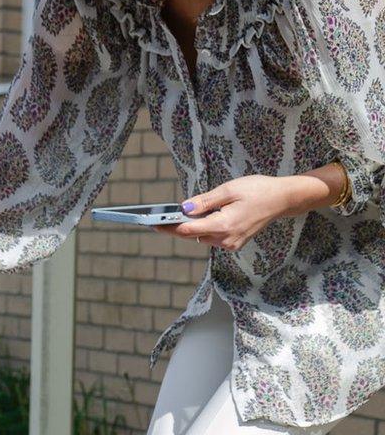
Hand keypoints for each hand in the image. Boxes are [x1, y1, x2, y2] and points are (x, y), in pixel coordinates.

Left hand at [151, 174, 290, 249]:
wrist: (282, 199)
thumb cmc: (257, 190)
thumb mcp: (228, 190)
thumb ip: (204, 201)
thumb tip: (183, 208)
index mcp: (224, 225)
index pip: (188, 230)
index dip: (168, 227)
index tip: (152, 224)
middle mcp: (226, 239)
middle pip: (192, 235)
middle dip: (177, 226)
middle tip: (160, 218)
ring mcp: (230, 244)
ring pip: (201, 237)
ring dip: (193, 226)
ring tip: (184, 213)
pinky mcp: (233, 243)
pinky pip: (211, 237)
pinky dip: (205, 228)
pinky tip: (204, 217)